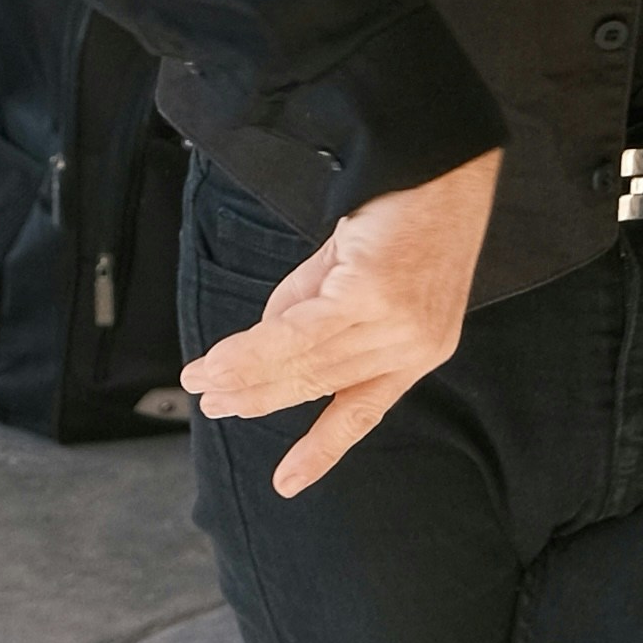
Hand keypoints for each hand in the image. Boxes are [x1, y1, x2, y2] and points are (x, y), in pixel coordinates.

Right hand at [180, 149, 503, 494]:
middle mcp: (414, 346)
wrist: (439, 158)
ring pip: (302, 364)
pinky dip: (252, 350)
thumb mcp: (356, 271)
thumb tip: (262, 347)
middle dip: (258, 398)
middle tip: (212, 403)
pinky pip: (297, 334)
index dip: (322, 448)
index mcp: (420, 350)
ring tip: (202, 383)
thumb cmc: (404, 209)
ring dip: (243, 377)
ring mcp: (397, 325)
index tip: (286, 484)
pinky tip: (221, 359)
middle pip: (319, 384)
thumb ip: (313, 309)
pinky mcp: (375, 297)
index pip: (364, 411)